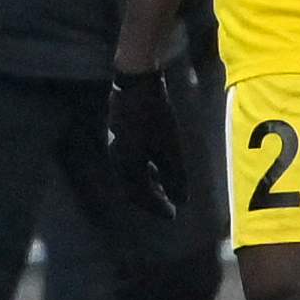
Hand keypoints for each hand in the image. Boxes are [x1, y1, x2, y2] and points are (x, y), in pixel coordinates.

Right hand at [104, 66, 184, 216]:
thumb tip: (182, 201)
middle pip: (134, 186)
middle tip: (171, 205)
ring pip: (134, 173)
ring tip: (168, 188)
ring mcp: (119, 146)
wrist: (137, 84)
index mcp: (126, 166)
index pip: (138, 195)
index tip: (172, 215)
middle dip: (153, 197)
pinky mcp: (123, 133)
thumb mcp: (170, 148)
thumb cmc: (155, 117)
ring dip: (151, 183)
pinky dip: (148, 168)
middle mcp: (118, 159)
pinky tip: (160, 163)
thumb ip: (175, 176)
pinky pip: (134, 159)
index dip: (155, 206)